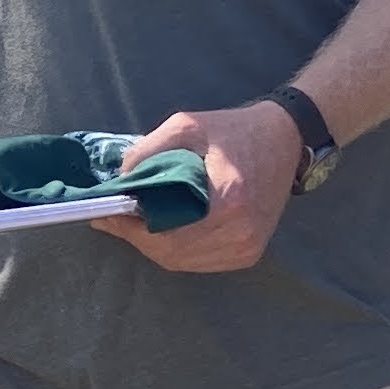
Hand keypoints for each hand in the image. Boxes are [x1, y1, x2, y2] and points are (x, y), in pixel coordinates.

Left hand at [88, 101, 299, 273]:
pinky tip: (167, 229)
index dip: (130, 229)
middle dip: (138, 237)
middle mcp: (241, 232)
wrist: (284, 140)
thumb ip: (147, 151)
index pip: (165, 234)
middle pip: (171, 253)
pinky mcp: (249, 253)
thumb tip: (118, 183)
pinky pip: (201, 262)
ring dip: (155, 245)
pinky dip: (178, 250)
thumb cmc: (234, 130)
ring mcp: (247, 247)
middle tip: (115, 218)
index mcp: (228, 200)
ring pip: (183, 262)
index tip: (105, 214)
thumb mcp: (186, 126)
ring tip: (137, 221)